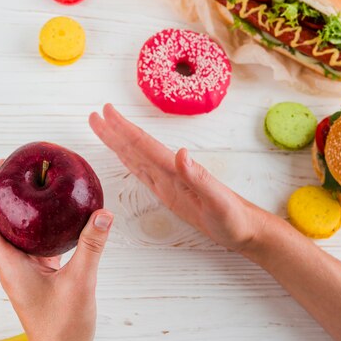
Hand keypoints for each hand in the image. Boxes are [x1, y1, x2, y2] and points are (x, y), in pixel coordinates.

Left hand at [0, 166, 113, 340]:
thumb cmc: (63, 328)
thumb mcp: (80, 282)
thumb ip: (91, 247)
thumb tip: (102, 213)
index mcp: (10, 265)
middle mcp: (12, 265)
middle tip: (7, 166)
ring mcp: (24, 269)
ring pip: (14, 231)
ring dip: (16, 207)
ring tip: (29, 182)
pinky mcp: (38, 274)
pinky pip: (34, 242)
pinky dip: (39, 224)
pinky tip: (55, 214)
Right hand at [89, 104, 266, 252]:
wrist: (246, 229)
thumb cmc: (234, 217)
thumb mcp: (218, 201)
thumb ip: (199, 177)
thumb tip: (180, 152)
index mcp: (176, 169)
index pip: (144, 145)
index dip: (123, 129)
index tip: (106, 112)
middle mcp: (169, 170)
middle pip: (135, 146)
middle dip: (114, 131)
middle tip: (95, 115)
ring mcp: (168, 180)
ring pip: (136, 157)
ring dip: (118, 142)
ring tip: (101, 128)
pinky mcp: (168, 192)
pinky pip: (143, 172)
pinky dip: (129, 161)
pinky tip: (123, 155)